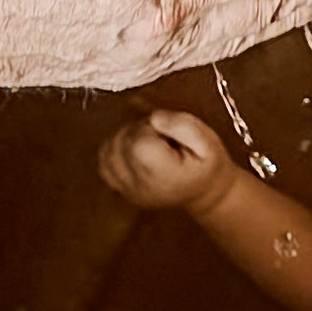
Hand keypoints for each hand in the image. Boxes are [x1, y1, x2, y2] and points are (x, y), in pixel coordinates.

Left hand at [99, 108, 229, 209]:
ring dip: (126, 139)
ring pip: (108, 150)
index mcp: (162, 176)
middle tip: (162, 138)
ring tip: (151, 144)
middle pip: (120, 143)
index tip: (167, 134)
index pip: (137, 143)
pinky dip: (115, 149)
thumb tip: (154, 117)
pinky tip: (135, 150)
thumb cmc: (206, 165)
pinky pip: (103, 161)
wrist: (204, 193)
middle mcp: (139, 186)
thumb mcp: (208, 143)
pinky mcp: (118, 188)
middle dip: (138, 131)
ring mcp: (126, 190)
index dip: (150, 128)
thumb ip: (183, 125)